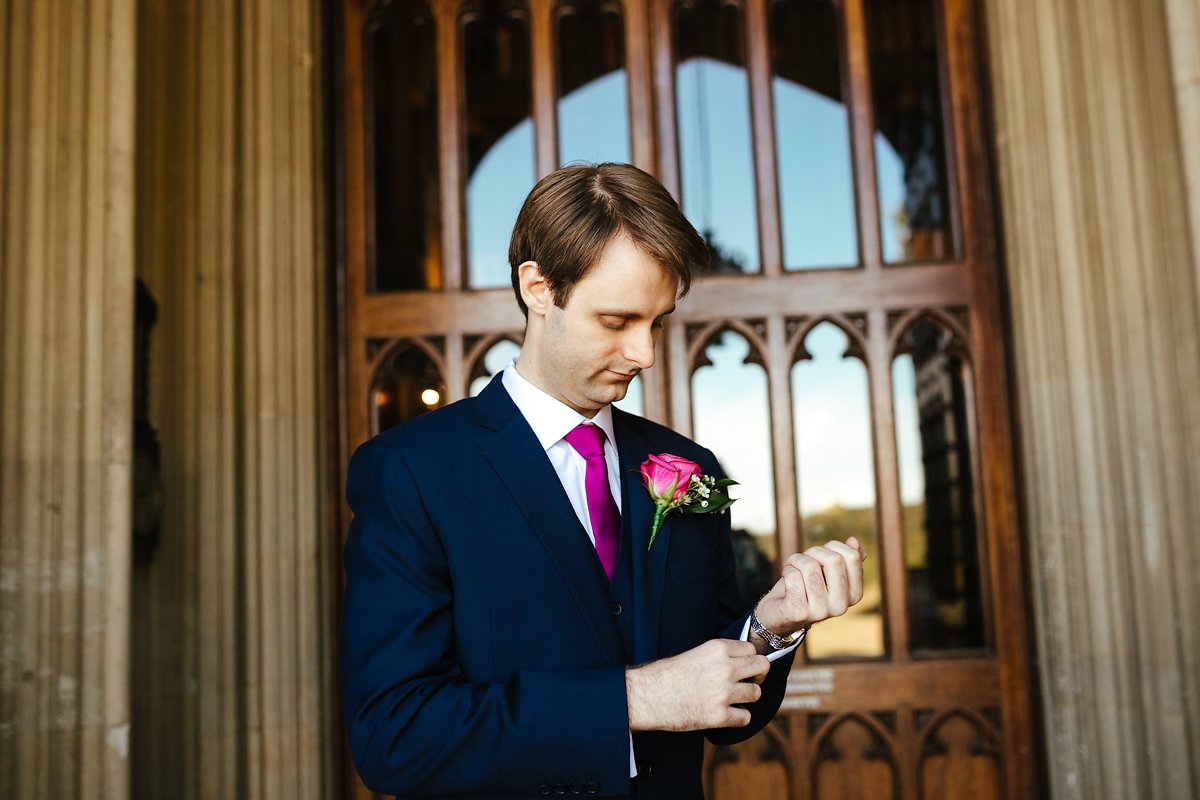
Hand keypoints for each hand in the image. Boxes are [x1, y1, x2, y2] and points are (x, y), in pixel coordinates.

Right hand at [625, 639, 770, 731]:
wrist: (647, 696)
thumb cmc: (667, 674)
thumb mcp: (696, 653)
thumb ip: (720, 656)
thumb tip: (741, 662)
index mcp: (718, 649)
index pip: (752, 650)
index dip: (748, 659)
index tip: (743, 667)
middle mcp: (725, 669)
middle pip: (762, 667)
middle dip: (757, 675)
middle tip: (748, 681)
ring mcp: (724, 693)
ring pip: (756, 694)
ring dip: (747, 697)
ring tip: (733, 699)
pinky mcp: (719, 716)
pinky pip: (745, 717)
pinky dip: (738, 718)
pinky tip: (726, 714)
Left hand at [753, 537, 865, 636]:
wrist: (780, 614)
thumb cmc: (806, 587)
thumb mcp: (827, 571)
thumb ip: (845, 558)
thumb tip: (854, 541)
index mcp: (854, 594)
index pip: (852, 557)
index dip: (832, 547)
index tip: (820, 555)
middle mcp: (841, 606)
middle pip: (833, 559)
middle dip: (813, 552)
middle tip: (803, 560)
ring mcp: (821, 611)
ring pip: (810, 566)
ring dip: (796, 560)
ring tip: (792, 567)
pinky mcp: (799, 612)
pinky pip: (793, 576)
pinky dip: (786, 571)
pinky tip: (786, 579)